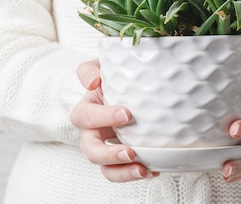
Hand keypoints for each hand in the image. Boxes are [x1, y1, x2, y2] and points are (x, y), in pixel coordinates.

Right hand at [69, 59, 157, 181]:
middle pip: (90, 150)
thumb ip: (90, 70)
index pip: (86, 116)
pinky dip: (136, 173)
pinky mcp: (120, 157)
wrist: (127, 88)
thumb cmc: (112, 78)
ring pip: (106, 168)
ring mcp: (105, 147)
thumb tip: (94, 81)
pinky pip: (123, 171)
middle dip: (109, 155)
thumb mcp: (100, 67)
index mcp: (86, 110)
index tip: (127, 114)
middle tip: (130, 152)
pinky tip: (154, 170)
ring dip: (123, 172)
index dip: (103, 117)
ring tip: (143, 170)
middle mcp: (91, 132)